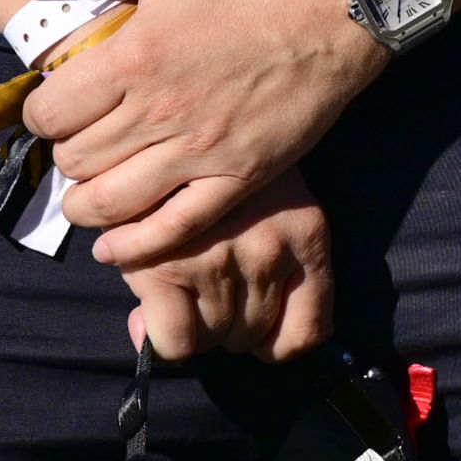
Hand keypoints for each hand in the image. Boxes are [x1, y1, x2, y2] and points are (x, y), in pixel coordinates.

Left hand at [9, 0, 384, 269]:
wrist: (332, 5)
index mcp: (133, 57)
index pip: (50, 113)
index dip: (41, 114)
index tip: (58, 108)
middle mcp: (160, 111)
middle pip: (75, 161)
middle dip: (64, 155)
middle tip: (78, 144)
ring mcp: (200, 151)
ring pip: (111, 202)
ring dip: (85, 204)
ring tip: (87, 191)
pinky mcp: (238, 178)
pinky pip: (174, 228)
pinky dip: (134, 246)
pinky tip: (114, 247)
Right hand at [117, 170, 335, 359]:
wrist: (160, 118)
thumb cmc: (215, 160)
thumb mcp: (263, 194)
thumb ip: (262, 266)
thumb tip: (227, 322)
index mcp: (307, 233)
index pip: (307, 332)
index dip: (273, 339)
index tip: (251, 324)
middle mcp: (270, 251)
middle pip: (251, 337)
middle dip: (226, 324)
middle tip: (203, 289)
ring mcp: (219, 260)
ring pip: (213, 339)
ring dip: (193, 324)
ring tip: (179, 285)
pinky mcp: (168, 268)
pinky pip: (176, 342)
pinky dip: (162, 336)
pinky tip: (152, 305)